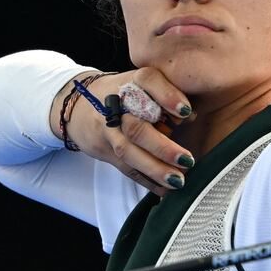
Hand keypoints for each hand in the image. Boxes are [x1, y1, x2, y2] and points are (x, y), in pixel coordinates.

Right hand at [52, 67, 195, 193]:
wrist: (79, 104)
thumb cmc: (125, 93)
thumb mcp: (144, 86)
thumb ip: (168, 96)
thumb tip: (191, 116)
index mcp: (132, 81)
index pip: (148, 81)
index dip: (167, 96)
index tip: (186, 112)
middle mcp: (116, 104)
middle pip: (136, 127)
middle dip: (162, 147)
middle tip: (187, 159)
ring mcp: (107, 128)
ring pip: (128, 151)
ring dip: (154, 169)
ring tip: (178, 180)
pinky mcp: (103, 149)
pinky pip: (125, 168)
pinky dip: (146, 180)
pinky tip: (164, 189)